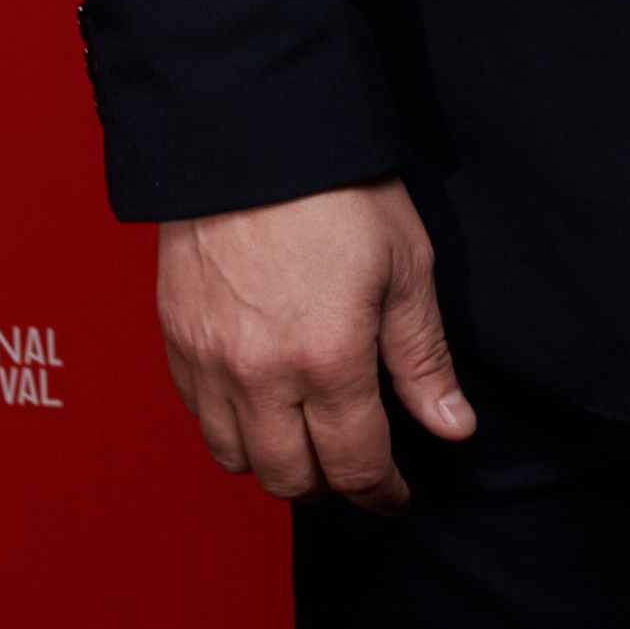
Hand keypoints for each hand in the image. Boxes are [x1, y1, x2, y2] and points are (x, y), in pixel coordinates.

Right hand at [156, 178, 473, 512]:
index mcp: (329, 361)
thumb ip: (423, 359)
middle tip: (356, 467)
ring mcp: (210, 362)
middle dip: (331, 487)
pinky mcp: (176, 340)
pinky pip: (200, 416)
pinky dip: (231, 426)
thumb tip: (453, 427)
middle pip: (291, 479)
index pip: (356, 465)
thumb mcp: (405, 267)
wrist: (248, 132)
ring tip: (307, 438)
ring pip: (237, 458)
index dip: (382, 493)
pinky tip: (260, 400)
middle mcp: (261, 376)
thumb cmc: (337, 190)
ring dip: (276, 462)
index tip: (395, 496)